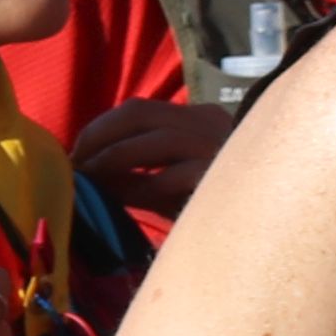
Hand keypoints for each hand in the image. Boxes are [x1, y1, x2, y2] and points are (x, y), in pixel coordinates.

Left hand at [71, 93, 241, 212]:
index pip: (138, 110)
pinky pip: (175, 175)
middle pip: (140, 113)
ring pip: (156, 139)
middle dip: (98, 139)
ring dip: (113, 159)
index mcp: (196, 119)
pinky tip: (121, 199)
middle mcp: (209, 124)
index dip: (99, 129)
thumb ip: (133, 175)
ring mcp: (219, 146)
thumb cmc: (211, 207)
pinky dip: (142, 185)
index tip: (75, 155)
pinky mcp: (223, 176)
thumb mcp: (166, 184)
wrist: (259, 226)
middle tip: (75, 167)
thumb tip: (85, 174)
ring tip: (91, 181)